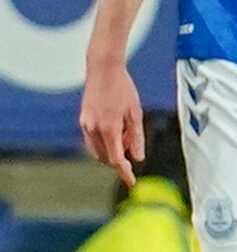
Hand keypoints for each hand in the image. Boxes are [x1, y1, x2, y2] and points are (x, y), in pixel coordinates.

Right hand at [79, 60, 144, 186]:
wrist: (103, 70)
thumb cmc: (123, 89)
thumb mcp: (136, 113)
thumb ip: (136, 137)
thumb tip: (138, 158)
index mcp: (109, 128)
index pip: (117, 159)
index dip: (125, 173)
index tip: (132, 182)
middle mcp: (93, 129)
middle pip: (106, 157)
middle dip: (119, 157)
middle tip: (132, 143)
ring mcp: (85, 125)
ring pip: (97, 150)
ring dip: (111, 150)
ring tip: (125, 132)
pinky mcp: (82, 120)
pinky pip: (92, 140)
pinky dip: (104, 142)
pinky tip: (115, 129)